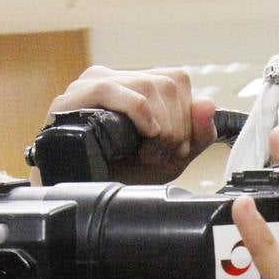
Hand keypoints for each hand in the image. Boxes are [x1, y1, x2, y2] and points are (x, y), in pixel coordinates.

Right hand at [37, 65, 217, 184]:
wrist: (84, 198)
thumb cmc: (121, 176)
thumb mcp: (170, 158)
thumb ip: (197, 134)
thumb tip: (208, 103)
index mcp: (134, 86)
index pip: (176, 80)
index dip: (186, 116)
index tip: (176, 147)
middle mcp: (112, 80)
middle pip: (166, 84)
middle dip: (175, 127)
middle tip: (159, 155)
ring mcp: (89, 85)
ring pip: (146, 86)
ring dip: (159, 127)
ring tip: (146, 154)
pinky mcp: (69, 99)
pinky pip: (110, 89)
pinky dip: (137, 111)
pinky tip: (144, 135)